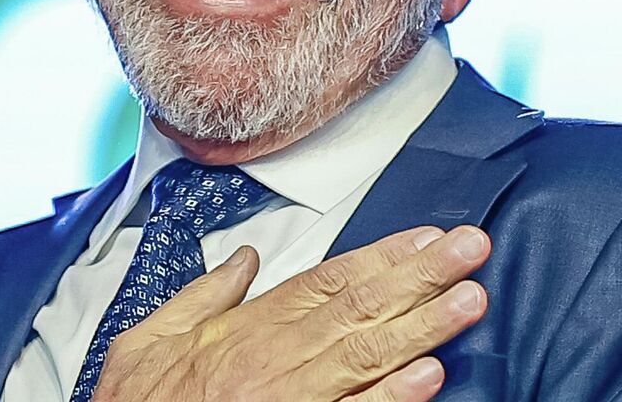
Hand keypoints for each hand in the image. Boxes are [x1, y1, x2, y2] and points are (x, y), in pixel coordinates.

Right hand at [91, 225, 490, 401]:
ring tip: (471, 299)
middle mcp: (272, 361)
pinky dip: (393, 398)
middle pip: (360, 309)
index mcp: (243, 330)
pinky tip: (431, 376)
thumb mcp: (148, 339)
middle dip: (421, 276)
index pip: (326, 280)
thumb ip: (203, 295)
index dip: (383, 257)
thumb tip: (242, 259)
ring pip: (367, 357)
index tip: (429, 236)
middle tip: (472, 248)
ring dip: (424, 326)